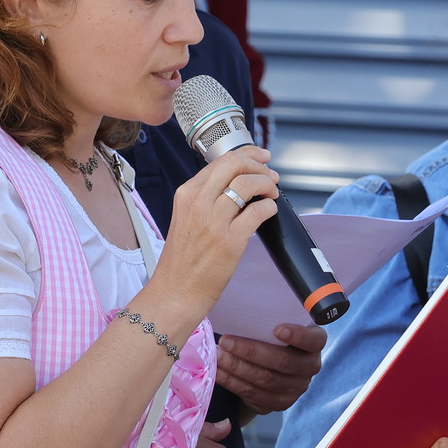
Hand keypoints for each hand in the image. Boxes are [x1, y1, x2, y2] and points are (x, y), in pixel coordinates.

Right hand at [156, 145, 279, 313]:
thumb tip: (237, 183)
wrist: (175, 292)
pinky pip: (258, 211)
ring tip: (272, 194)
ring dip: (267, 185)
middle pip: (234, 164)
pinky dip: (270, 206)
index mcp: (186, 194)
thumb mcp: (186, 218)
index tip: (261, 158)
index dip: (248, 155)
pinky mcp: (230, 241)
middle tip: (270, 176)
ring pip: (248, 184)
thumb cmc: (182, 260)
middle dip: (259, 166)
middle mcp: (198, 202)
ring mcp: (213, 221)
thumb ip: (206, 198)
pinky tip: (269, 211)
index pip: (221, 160)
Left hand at [217, 323, 325, 415]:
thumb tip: (244, 300)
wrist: (270, 365)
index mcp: (314, 342)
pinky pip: (253, 393)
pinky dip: (233, 382)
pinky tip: (219, 371)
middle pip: (283, 361)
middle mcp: (310, 367)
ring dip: (237, 367)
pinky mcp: (278, 403)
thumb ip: (270, 317)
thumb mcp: (276, 323)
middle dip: (251, 351)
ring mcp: (296, 388)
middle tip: (225, 341)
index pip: (313, 340)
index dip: (298, 336)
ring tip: (218, 355)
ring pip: (266, 379)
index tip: (277, 329)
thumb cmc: (271, 335)